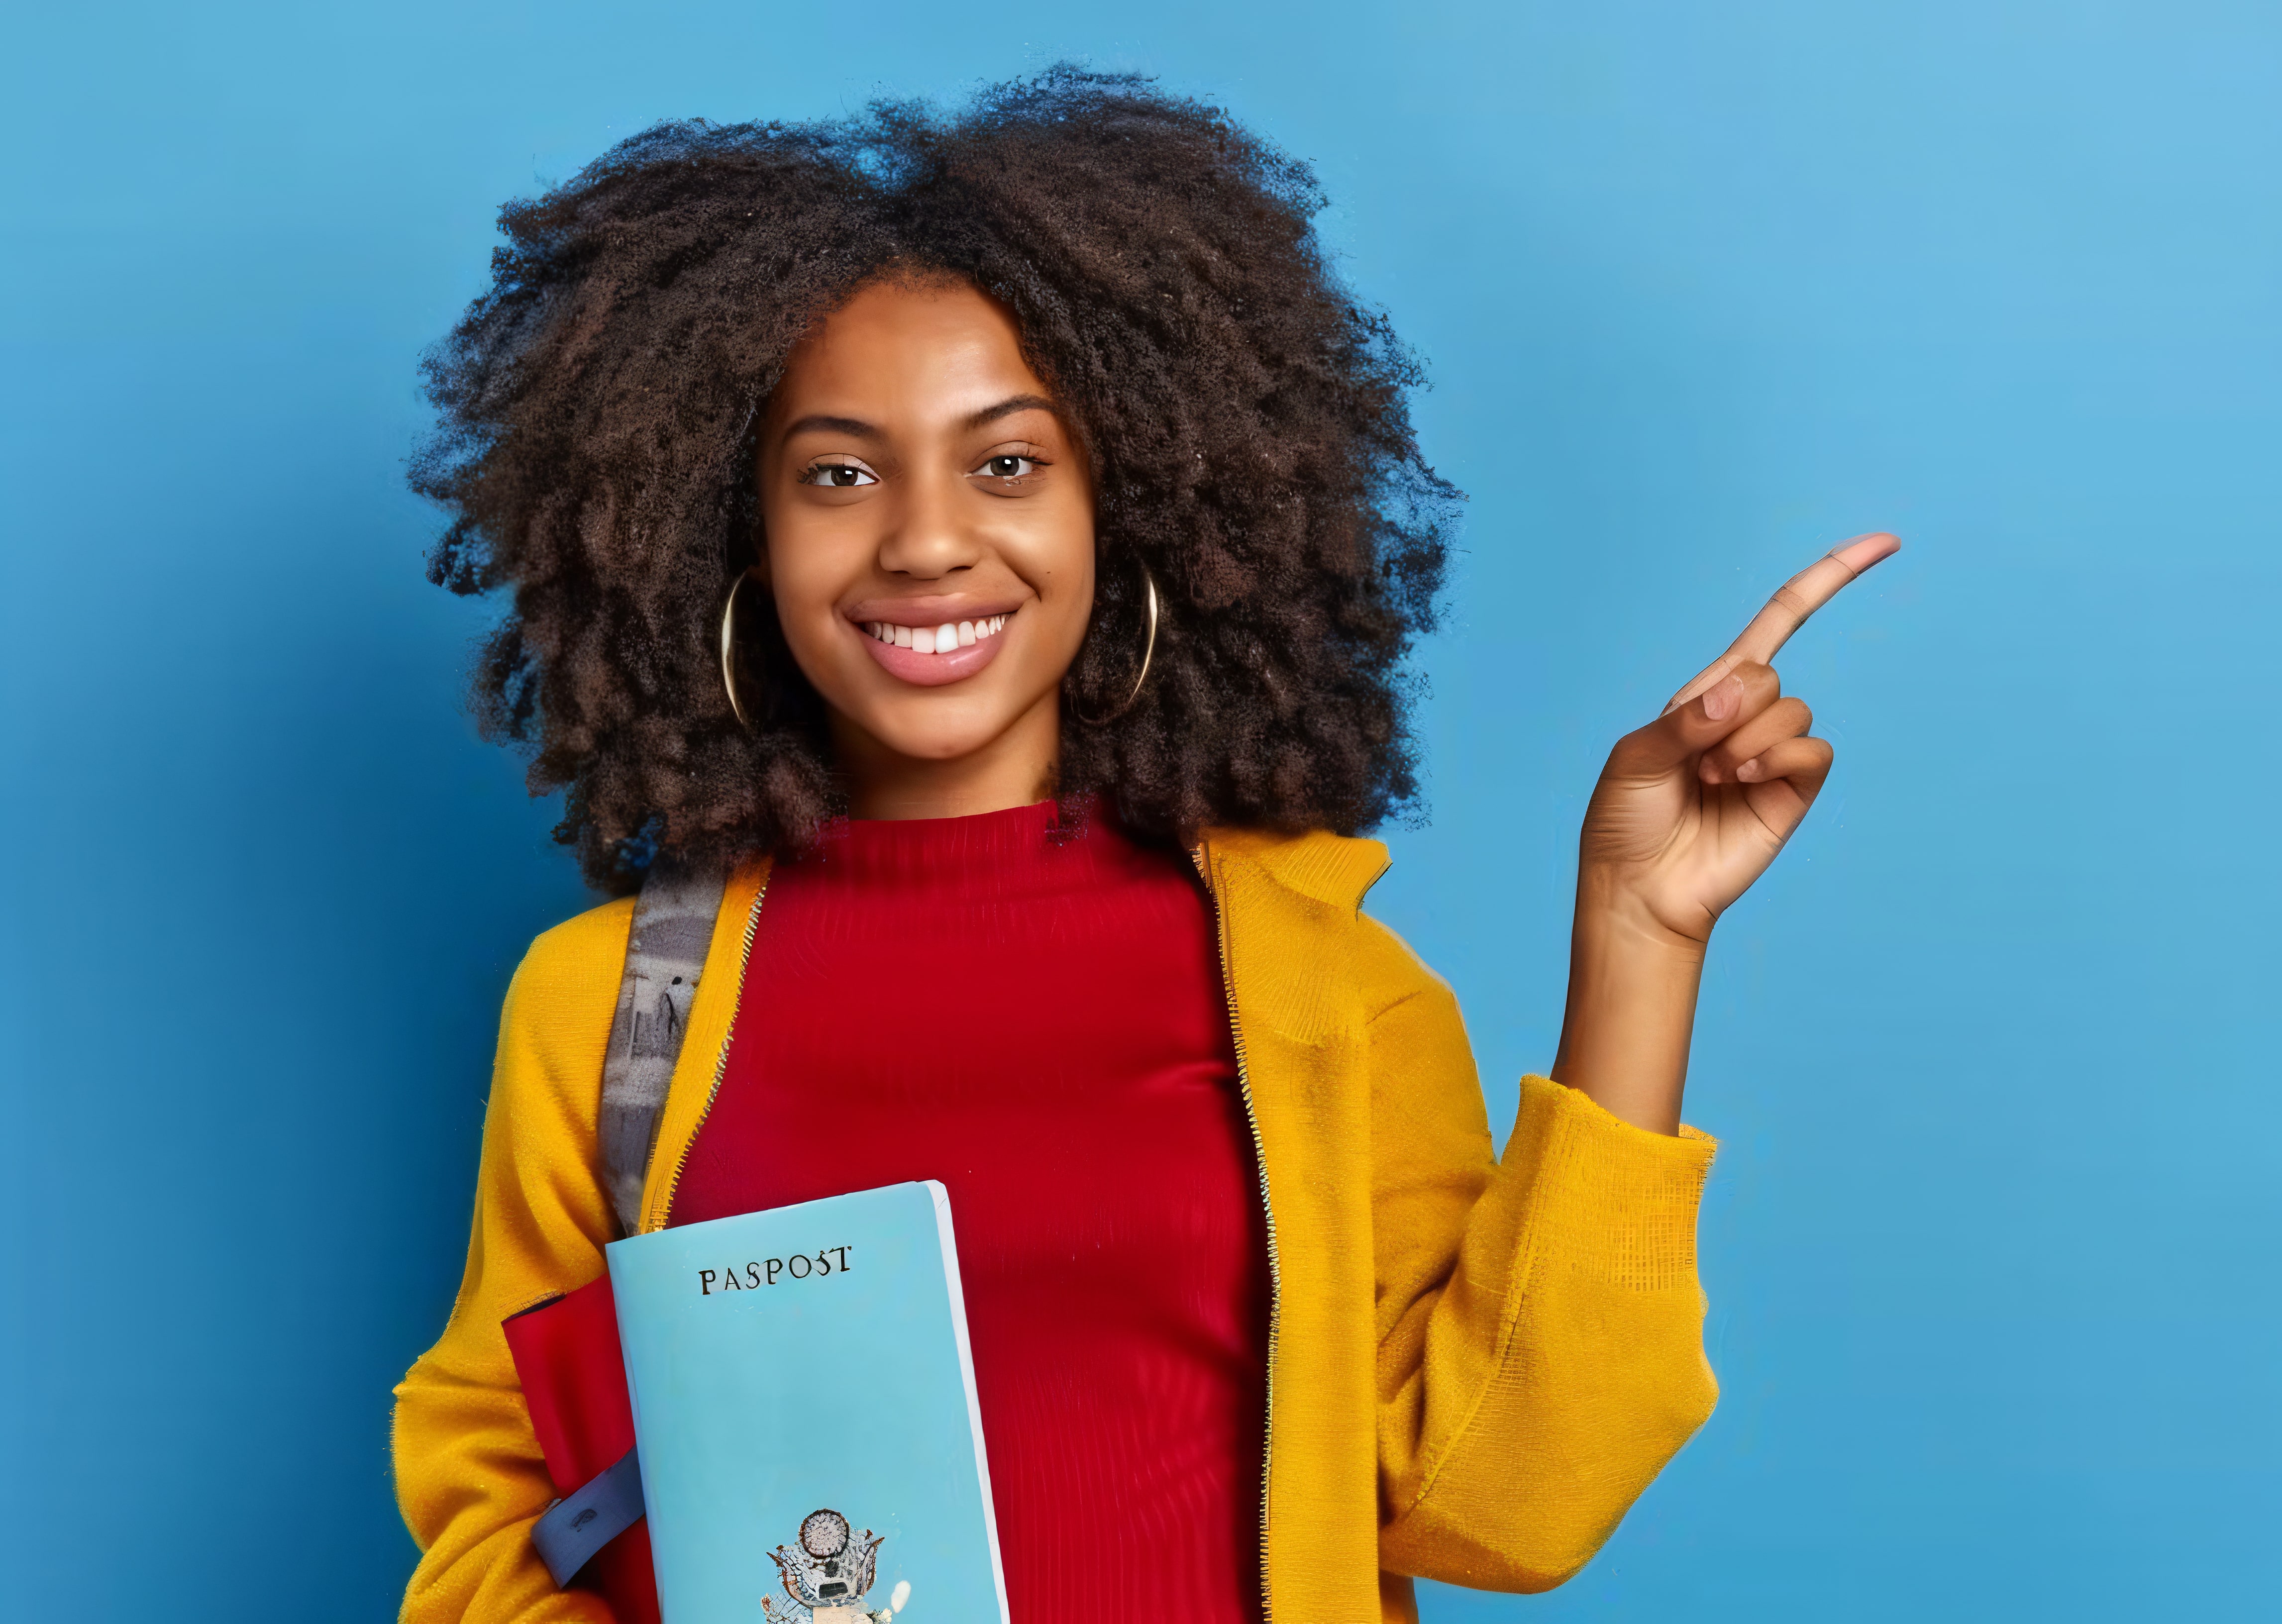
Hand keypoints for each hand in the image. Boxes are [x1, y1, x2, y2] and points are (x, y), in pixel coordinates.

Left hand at [1554, 533, 1897, 1131]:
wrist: (1639, 888)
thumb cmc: (1625, 822)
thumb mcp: (1635, 759)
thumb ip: (1685, 720)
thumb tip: (1742, 691)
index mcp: (1707, 694)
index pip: (1779, 621)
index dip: (1829, 580)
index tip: (1888, 543)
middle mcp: (1747, 717)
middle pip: (1770, 675)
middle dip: (1729, 714)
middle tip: (1692, 762)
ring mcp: (1775, 753)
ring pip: (1792, 711)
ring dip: (1745, 745)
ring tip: (1710, 783)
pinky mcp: (1795, 790)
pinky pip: (1813, 750)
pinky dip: (1775, 761)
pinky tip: (1739, 786)